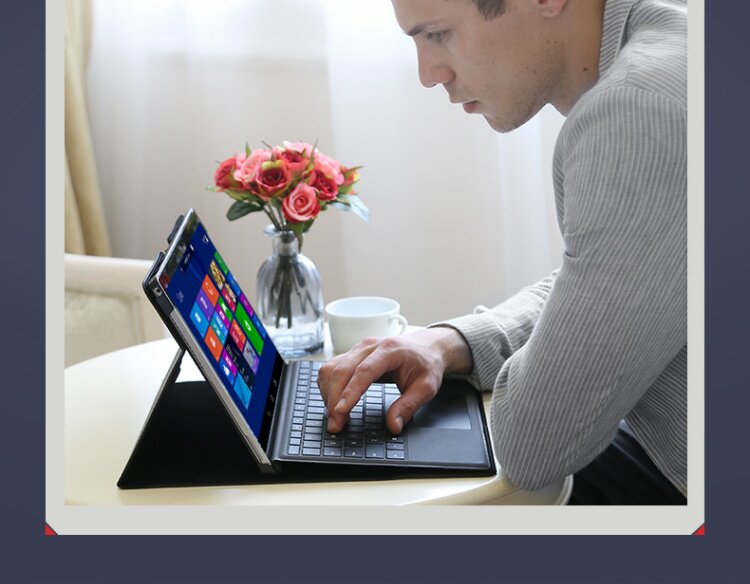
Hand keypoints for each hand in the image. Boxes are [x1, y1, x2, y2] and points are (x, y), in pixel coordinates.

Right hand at [317, 327, 471, 434]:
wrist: (426, 347)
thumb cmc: (426, 364)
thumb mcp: (426, 387)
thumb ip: (409, 406)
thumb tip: (393, 425)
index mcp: (389, 350)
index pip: (363, 371)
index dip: (349, 392)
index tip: (341, 412)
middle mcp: (369, 346)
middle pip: (342, 369)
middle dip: (334, 399)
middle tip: (335, 425)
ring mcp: (358, 349)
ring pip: (331, 368)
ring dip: (328, 393)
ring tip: (335, 417)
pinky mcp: (352, 354)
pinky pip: (332, 368)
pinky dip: (328, 387)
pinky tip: (335, 402)